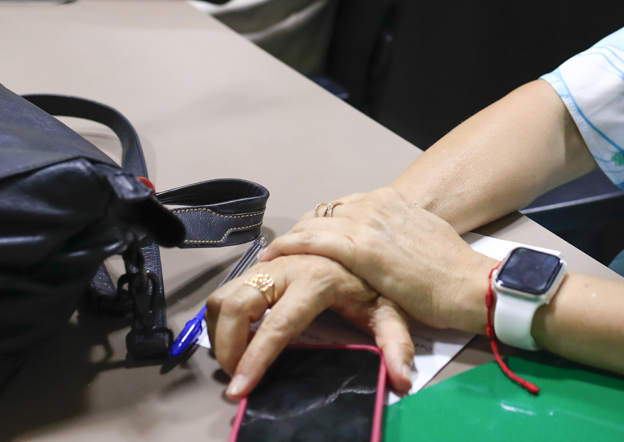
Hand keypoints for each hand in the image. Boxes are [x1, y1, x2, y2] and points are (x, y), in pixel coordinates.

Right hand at [206, 253, 414, 399]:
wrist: (368, 235)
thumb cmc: (374, 278)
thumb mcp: (390, 309)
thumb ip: (395, 343)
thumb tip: (402, 380)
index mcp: (317, 281)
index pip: (277, 325)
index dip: (254, 358)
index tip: (239, 387)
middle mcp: (287, 267)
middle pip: (237, 305)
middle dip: (226, 347)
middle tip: (236, 376)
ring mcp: (270, 263)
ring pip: (224, 294)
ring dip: (220, 330)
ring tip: (236, 357)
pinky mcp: (261, 262)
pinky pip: (227, 288)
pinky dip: (223, 315)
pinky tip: (240, 334)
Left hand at [262, 188, 495, 333]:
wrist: (469, 283)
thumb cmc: (452, 272)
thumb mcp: (424, 239)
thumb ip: (400, 235)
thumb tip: (388, 247)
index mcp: (393, 200)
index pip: (345, 206)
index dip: (323, 223)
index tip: (308, 237)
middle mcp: (378, 204)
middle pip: (325, 213)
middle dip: (302, 232)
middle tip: (283, 248)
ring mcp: (368, 224)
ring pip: (314, 225)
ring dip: (290, 240)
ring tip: (271, 254)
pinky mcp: (361, 248)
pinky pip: (313, 242)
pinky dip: (290, 247)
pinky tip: (273, 256)